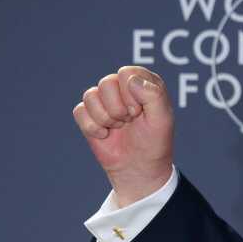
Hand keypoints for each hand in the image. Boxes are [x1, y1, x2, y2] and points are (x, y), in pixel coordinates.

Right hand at [73, 66, 174, 206]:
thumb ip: (154, 95)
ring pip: (91, 95)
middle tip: (130, 121)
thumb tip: (130, 80)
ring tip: (119, 127)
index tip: (140, 112)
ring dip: (106, 118)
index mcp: (143, 82)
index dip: (131, 95)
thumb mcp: (162, 119)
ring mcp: (104, 100)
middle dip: (118, 108)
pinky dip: (93, 127)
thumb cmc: (154, 142)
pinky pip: (80, 111)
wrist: (139, 168)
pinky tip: (105, 134)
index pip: (127, 74)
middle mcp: (122, 87)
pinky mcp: (88, 114)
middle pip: (107, 83)